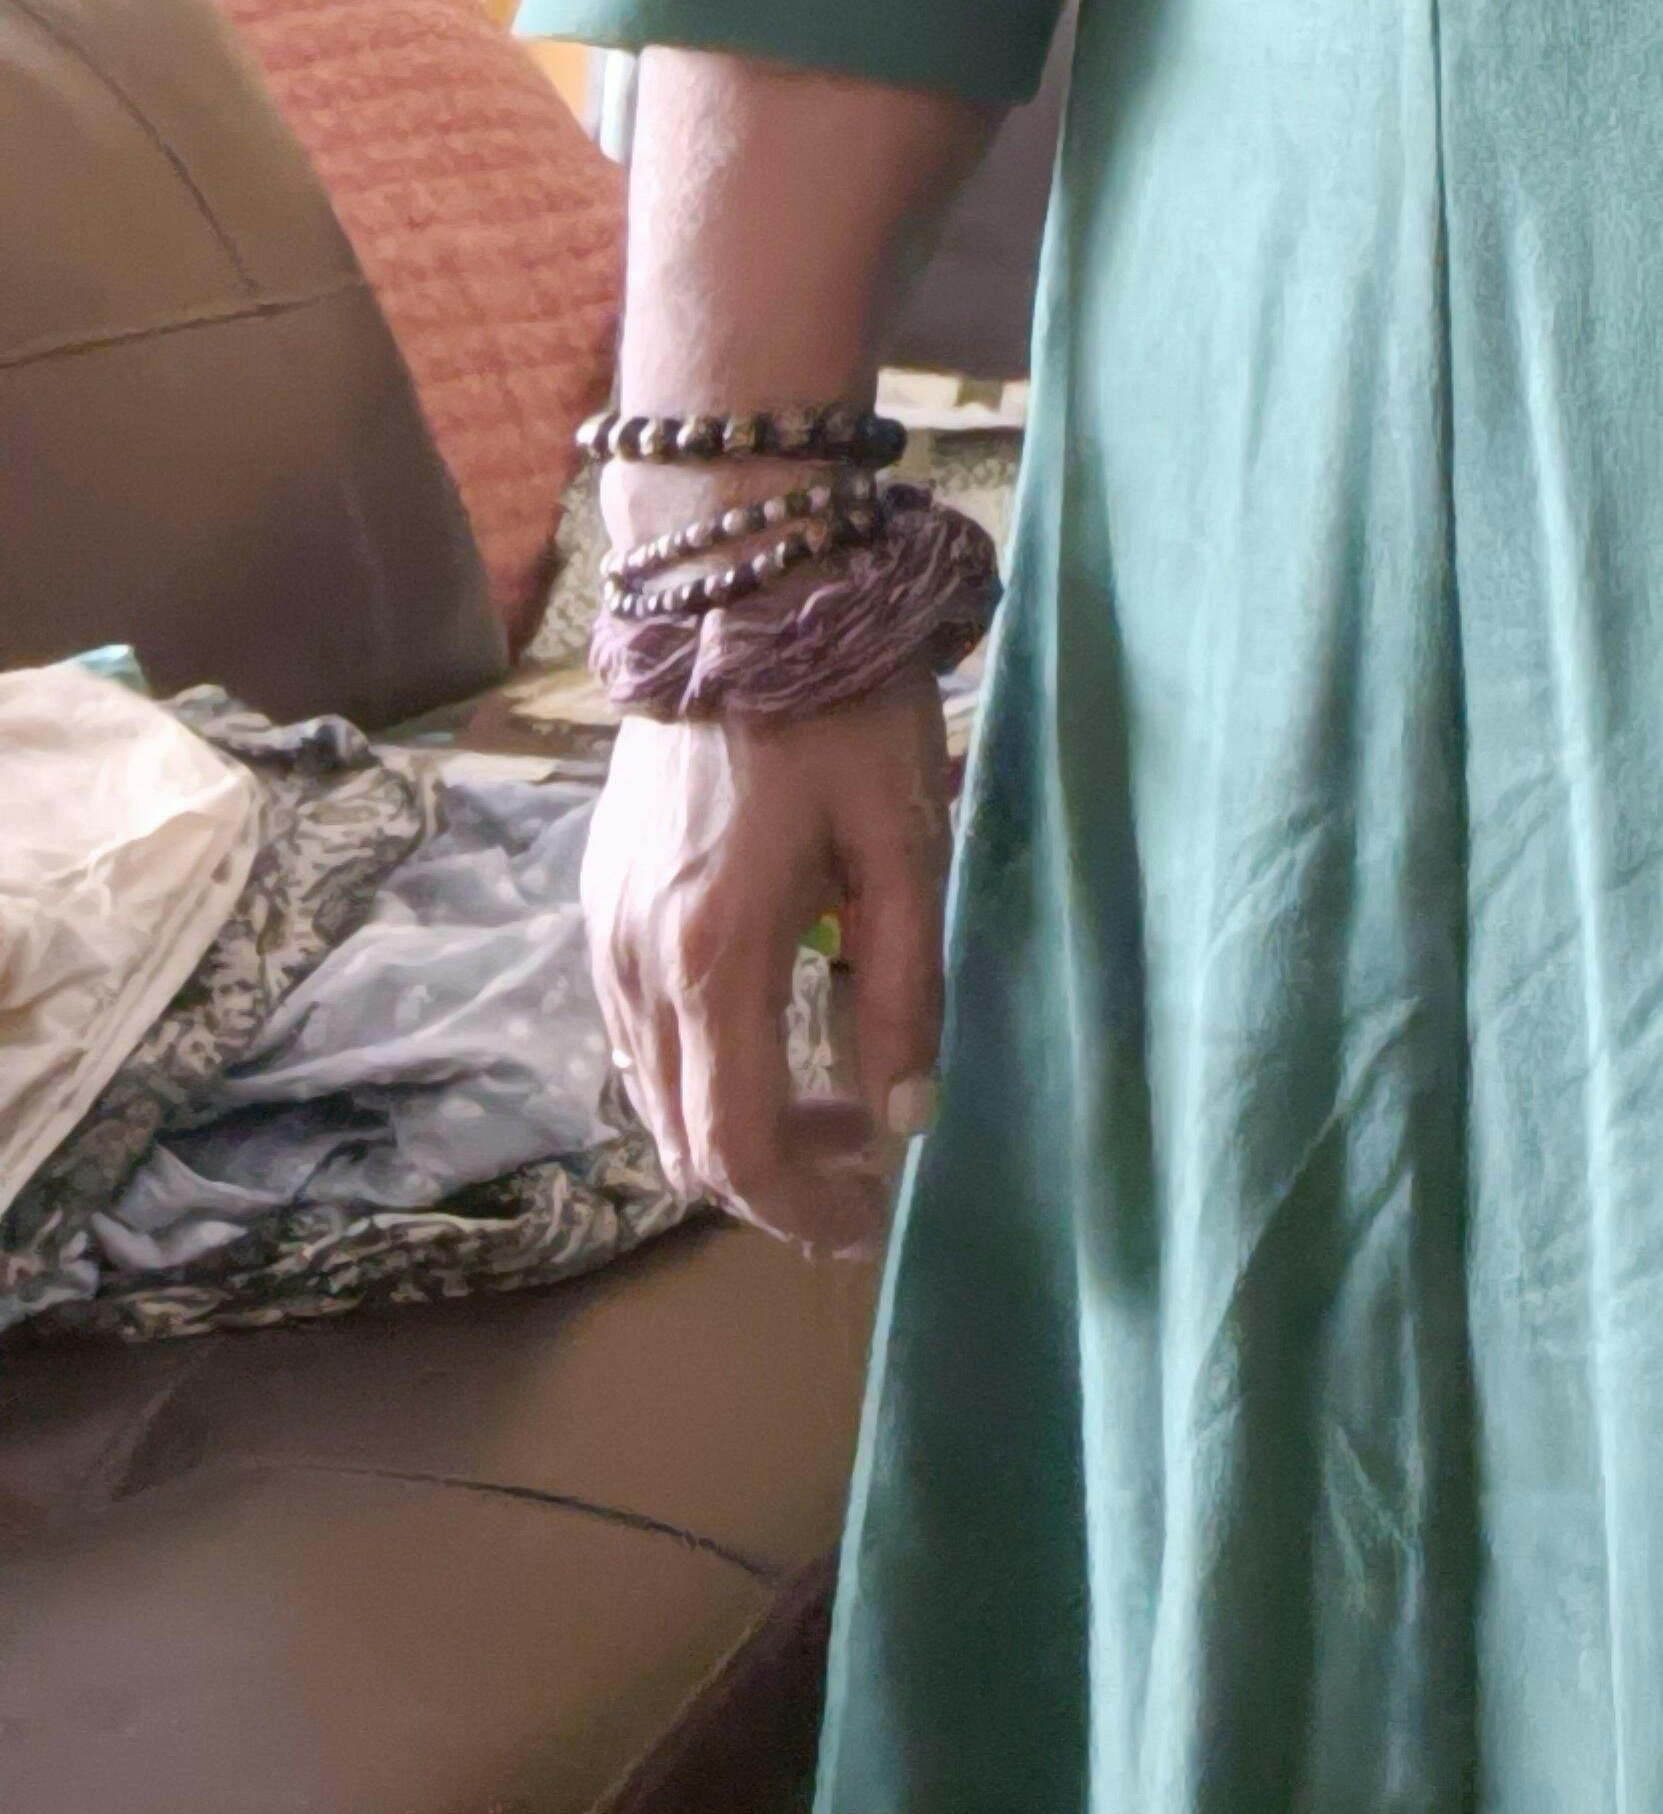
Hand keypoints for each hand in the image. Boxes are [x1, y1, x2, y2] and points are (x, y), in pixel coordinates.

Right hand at [583, 683, 953, 1259]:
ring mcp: (603, 931)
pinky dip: (699, 1068)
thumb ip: (908, 988)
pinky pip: (636, 1031)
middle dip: (774, 1180)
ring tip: (833, 1108)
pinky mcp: (600, 897)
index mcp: (711, 959)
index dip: (800, 1207)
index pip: (736, 1148)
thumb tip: (911, 1118)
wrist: (743, 592)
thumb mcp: (906, 844)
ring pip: (654, 1093)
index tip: (871, 1221)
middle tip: (864, 1172)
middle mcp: (634, 964)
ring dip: (735, 1126)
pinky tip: (771, 1033)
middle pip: (684, 1140)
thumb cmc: (843, 710)